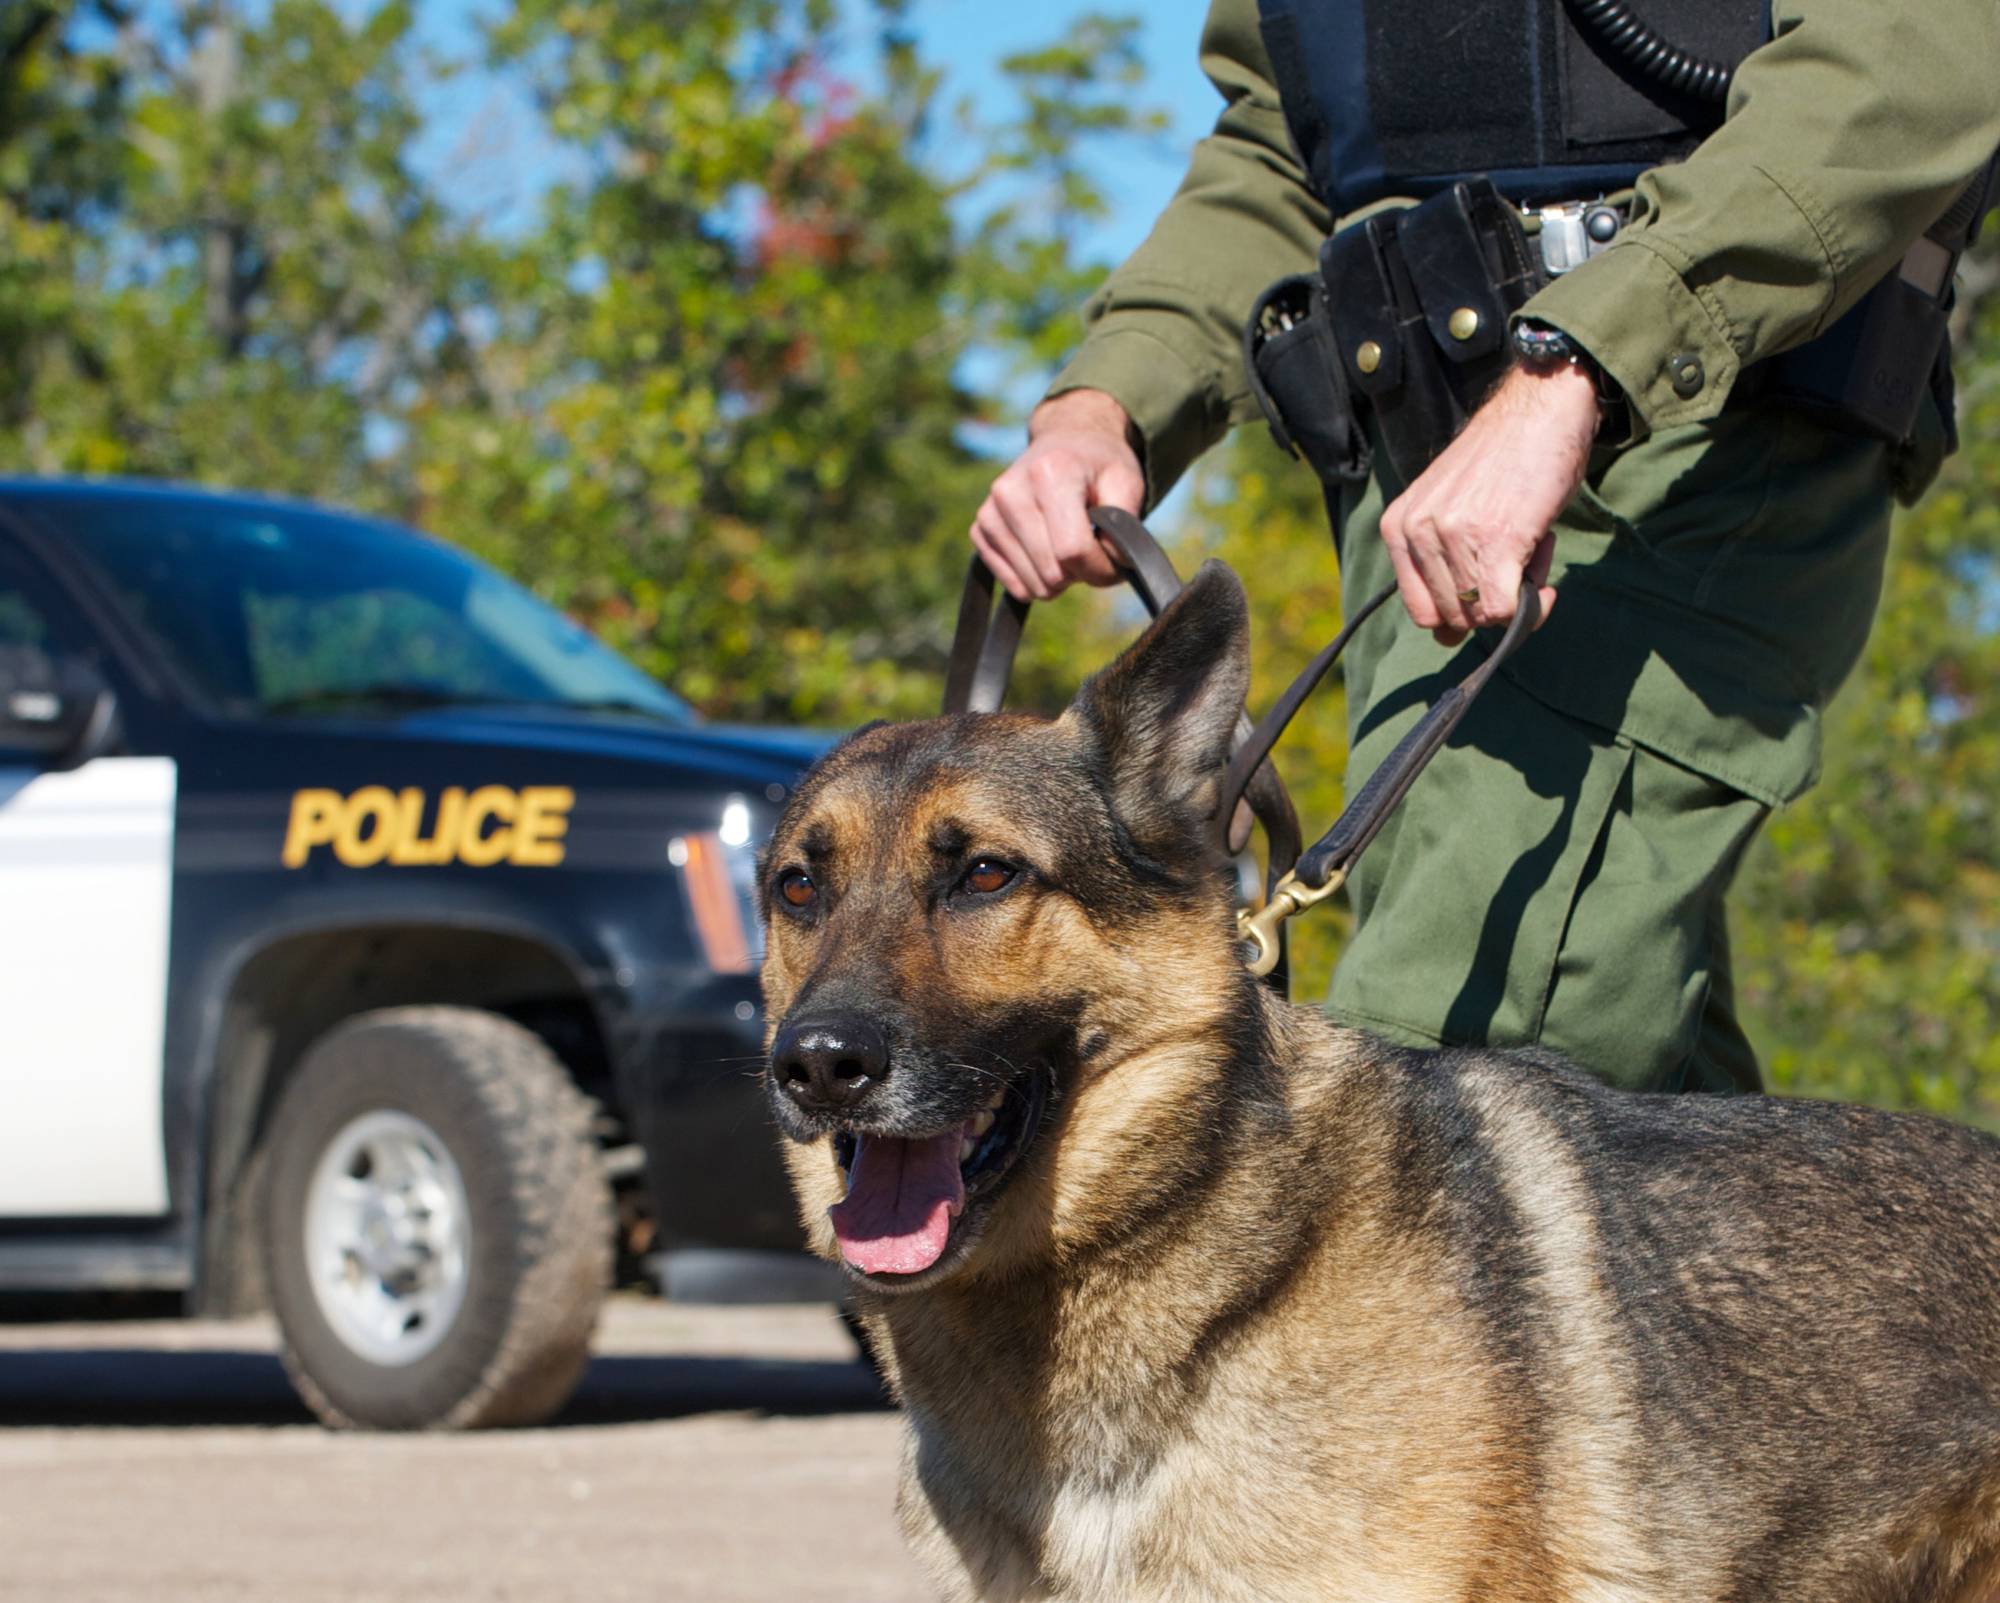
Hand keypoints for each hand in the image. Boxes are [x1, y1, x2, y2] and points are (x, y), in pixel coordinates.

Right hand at [971, 389, 1145, 601]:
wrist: (1065, 444)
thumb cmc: (1099, 467)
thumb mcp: (1127, 484)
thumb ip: (1125, 526)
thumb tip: (1112, 566)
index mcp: (1048, 473)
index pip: (1073, 550)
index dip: (1101, 568)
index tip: (1114, 559)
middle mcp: (1010, 492)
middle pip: (1052, 572)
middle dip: (1081, 573)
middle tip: (1093, 548)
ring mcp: (990, 513)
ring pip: (1033, 585)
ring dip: (1060, 580)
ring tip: (1070, 546)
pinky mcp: (980, 531)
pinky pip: (1014, 585)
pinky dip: (1038, 579)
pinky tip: (1049, 552)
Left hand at [1378, 362, 1598, 644]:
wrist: (1540, 408)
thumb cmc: (1504, 460)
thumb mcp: (1450, 506)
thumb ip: (1441, 565)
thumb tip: (1447, 636)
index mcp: (1398, 526)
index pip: (1422, 611)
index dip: (1460, 614)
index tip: (1487, 592)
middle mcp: (1418, 532)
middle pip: (1454, 617)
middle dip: (1491, 603)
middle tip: (1517, 560)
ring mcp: (1454, 537)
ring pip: (1482, 615)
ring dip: (1518, 595)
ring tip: (1530, 548)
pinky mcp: (1496, 542)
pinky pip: (1505, 610)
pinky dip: (1533, 610)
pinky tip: (1546, 586)